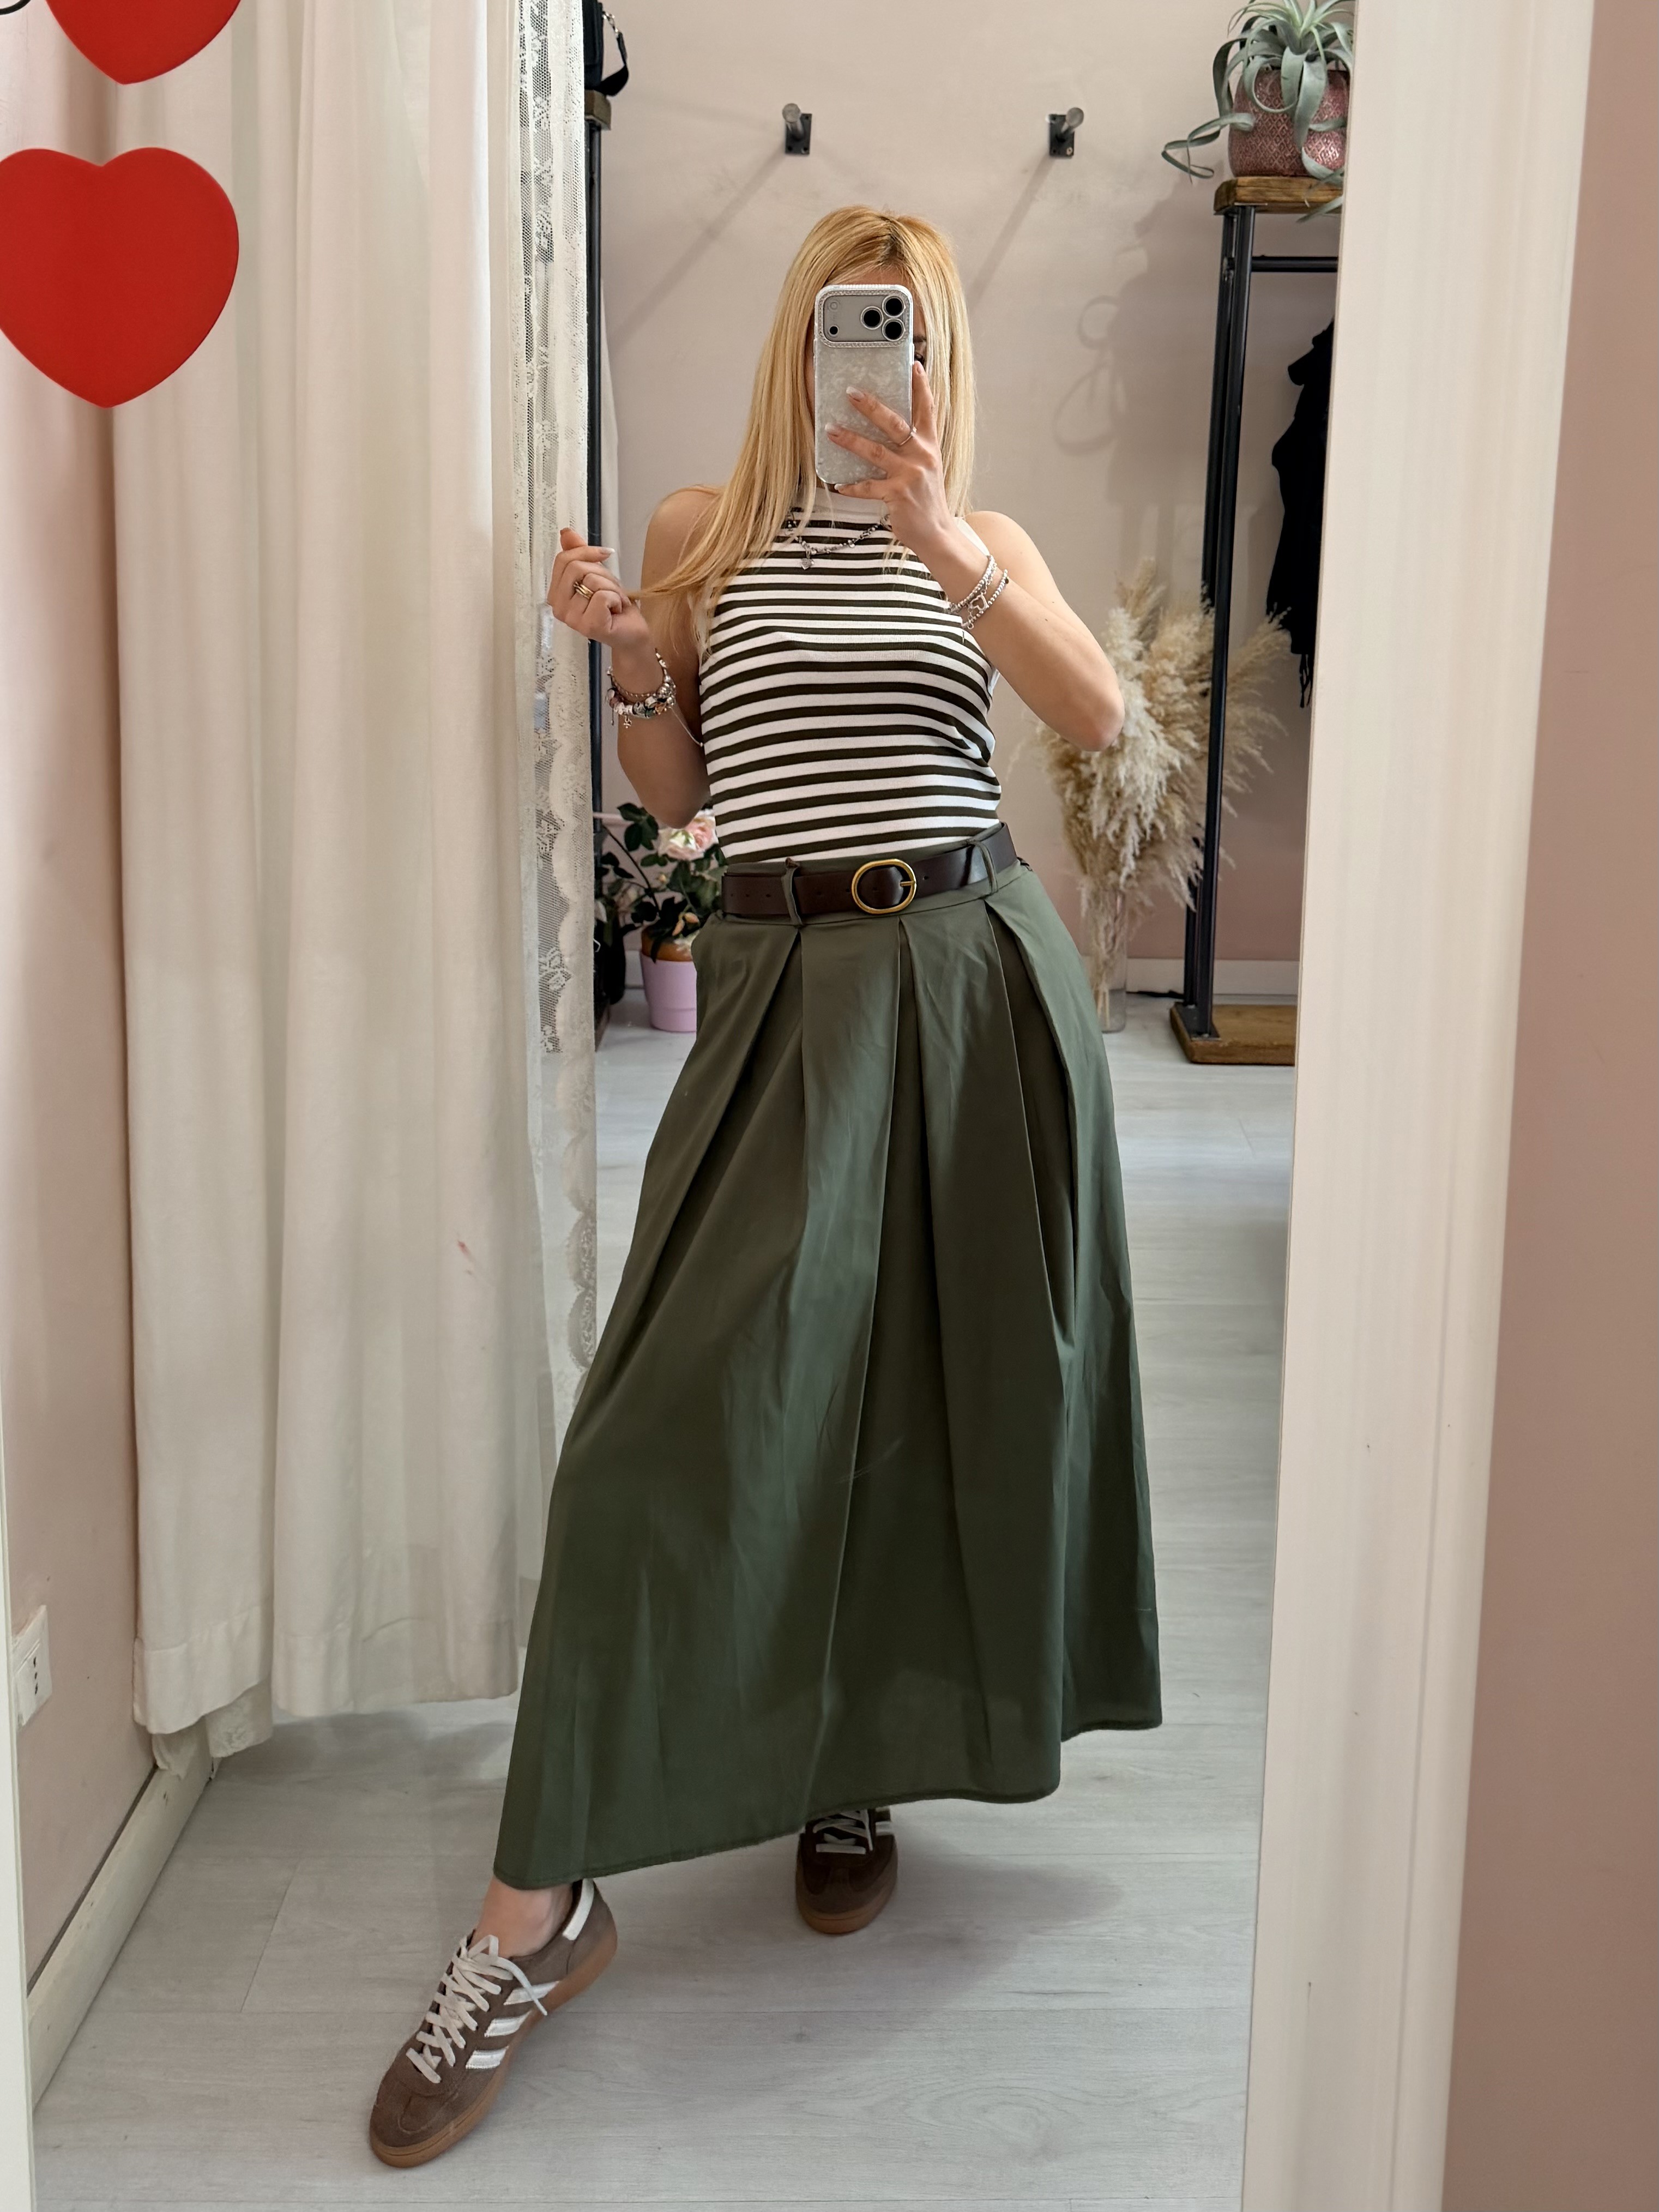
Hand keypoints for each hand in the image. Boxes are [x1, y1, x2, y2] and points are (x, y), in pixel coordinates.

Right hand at [548, 526, 650, 649]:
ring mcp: (572, 619)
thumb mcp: (596, 574)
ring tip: (614, 603)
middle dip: (602, 573)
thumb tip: (565, 532)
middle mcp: (559, 608)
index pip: (563, 559)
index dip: (586, 551)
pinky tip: (616, 611)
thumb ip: (579, 554)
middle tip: (611, 590)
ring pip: (592, 581)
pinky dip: (616, 599)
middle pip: (576, 567)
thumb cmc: (613, 605)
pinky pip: (602, 595)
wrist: (632, 632)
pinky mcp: (588, 626)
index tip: (605, 554)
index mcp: (556, 594)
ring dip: (612, 588)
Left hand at [826, 363, 964, 572]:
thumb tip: (890, 430)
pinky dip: (852, 486)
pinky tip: (839, 485)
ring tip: (831, 429)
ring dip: (850, 439)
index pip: (928, 409)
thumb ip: (913, 448)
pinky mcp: (897, 494)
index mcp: (930, 446)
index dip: (921, 386)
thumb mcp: (927, 468)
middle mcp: (921, 456)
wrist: (936, 533)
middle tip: (851, 392)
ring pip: (875, 450)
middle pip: (894, 423)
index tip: (915, 364)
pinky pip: (867, 486)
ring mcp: (909, 475)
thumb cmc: (926, 499)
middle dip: (871, 406)